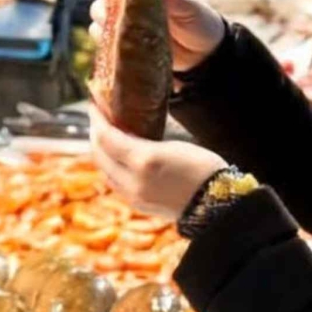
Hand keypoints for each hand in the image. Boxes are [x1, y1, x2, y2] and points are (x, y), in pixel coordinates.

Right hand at [88, 0, 224, 73]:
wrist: (204, 55)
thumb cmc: (198, 23)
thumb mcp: (192, 9)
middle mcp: (130, 2)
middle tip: (109, 1)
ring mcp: (125, 24)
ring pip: (100, 17)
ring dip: (102, 19)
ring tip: (115, 25)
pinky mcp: (123, 46)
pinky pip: (105, 42)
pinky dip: (105, 42)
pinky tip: (113, 45)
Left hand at [89, 106, 225, 219]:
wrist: (217, 203)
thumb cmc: (203, 168)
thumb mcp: (174, 145)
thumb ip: (144, 140)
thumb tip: (125, 133)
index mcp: (144, 161)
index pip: (106, 137)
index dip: (97, 119)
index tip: (94, 105)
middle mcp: (133, 181)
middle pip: (99, 155)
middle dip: (95, 135)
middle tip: (98, 119)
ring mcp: (134, 196)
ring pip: (105, 171)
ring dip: (101, 152)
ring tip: (105, 136)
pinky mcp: (138, 205)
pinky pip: (115, 183)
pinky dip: (110, 168)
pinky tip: (116, 158)